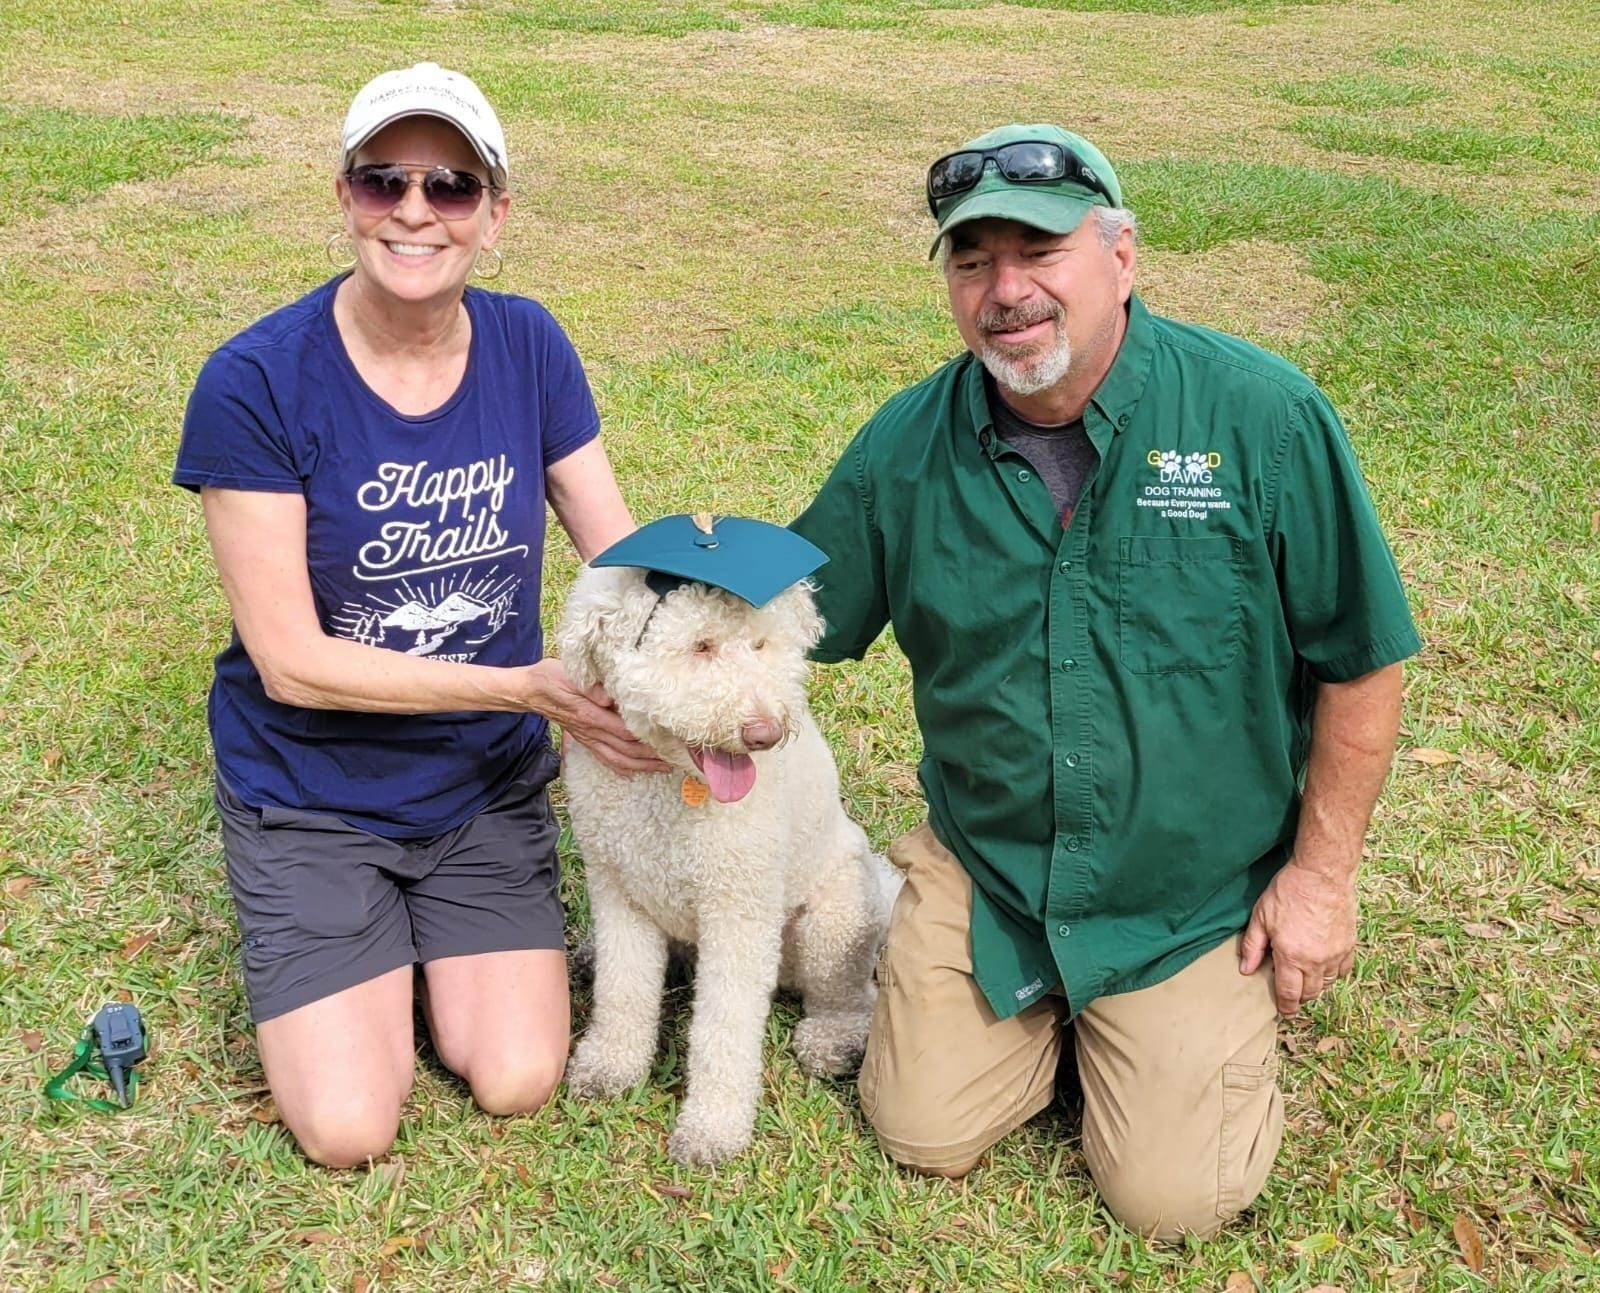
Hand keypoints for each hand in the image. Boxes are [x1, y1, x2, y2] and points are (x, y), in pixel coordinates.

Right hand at [525, 659, 668, 774]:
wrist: (530, 690)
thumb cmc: (552, 677)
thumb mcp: (571, 674)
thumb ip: (591, 686)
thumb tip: (608, 695)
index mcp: (591, 715)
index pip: (625, 731)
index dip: (647, 737)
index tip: (669, 738)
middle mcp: (591, 731)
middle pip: (627, 750)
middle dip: (653, 756)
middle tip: (677, 758)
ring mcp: (588, 738)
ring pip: (619, 758)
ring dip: (643, 765)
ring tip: (664, 768)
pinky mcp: (585, 739)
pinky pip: (605, 758)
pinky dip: (622, 767)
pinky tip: (634, 772)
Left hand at [1239, 860, 1357, 1015]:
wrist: (1321, 875)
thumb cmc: (1288, 892)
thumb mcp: (1261, 917)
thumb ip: (1253, 946)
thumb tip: (1246, 969)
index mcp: (1292, 956)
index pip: (1289, 993)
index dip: (1286, 1006)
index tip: (1284, 1012)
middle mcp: (1316, 961)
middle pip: (1310, 992)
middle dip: (1299, 997)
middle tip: (1291, 994)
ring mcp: (1335, 954)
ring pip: (1328, 983)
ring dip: (1316, 986)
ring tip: (1305, 979)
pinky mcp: (1349, 944)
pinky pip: (1342, 970)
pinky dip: (1332, 973)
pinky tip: (1323, 966)